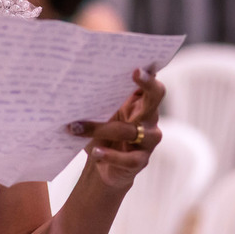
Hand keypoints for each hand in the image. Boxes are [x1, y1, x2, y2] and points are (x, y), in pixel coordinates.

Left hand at [65, 67, 165, 189]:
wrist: (101, 169)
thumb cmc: (101, 136)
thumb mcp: (100, 115)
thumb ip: (98, 100)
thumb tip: (78, 81)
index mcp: (139, 101)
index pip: (148, 81)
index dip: (148, 72)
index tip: (139, 63)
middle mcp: (149, 116)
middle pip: (156, 95)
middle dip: (148, 84)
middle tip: (136, 73)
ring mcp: (148, 139)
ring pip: (131, 130)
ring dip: (103, 129)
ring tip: (77, 128)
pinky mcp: (141, 160)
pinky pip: (128, 158)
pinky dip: (110, 155)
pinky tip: (96, 153)